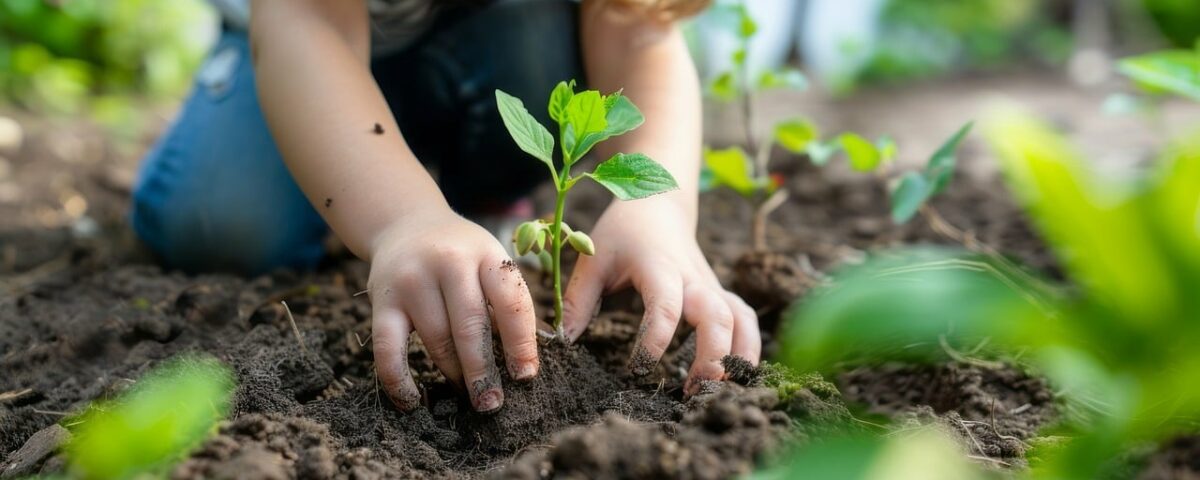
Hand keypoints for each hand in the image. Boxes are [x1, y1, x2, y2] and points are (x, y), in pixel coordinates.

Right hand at [367, 208, 537, 411]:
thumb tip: (524, 363)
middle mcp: (449, 262)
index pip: (510, 301)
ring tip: (467, 393)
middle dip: (483, 371)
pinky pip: (388, 348)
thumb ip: (507, 303)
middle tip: (492, 402)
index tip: (525, 376)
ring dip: (453, 373)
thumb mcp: (490, 261)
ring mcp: (412, 280)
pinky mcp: (382, 299)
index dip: (521, 342)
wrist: (405, 223)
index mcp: (485, 253)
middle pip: (470, 326)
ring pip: (436, 339)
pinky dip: (398, 379)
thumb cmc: (461, 254)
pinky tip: (412, 401)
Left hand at [561, 198, 760, 394]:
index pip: (666, 306)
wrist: (659, 203)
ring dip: (738, 355)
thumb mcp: (593, 258)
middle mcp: (693, 278)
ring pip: (741, 319)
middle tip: (692, 392)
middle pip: (717, 317)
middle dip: (711, 357)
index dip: (656, 340)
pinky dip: (747, 347)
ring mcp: (711, 286)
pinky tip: (735, 375)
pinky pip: (744, 319)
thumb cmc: (623, 232)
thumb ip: (578, 300)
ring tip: (720, 390)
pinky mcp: (719, 294)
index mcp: (659, 267)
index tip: (638, 369)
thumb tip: (563, 342)